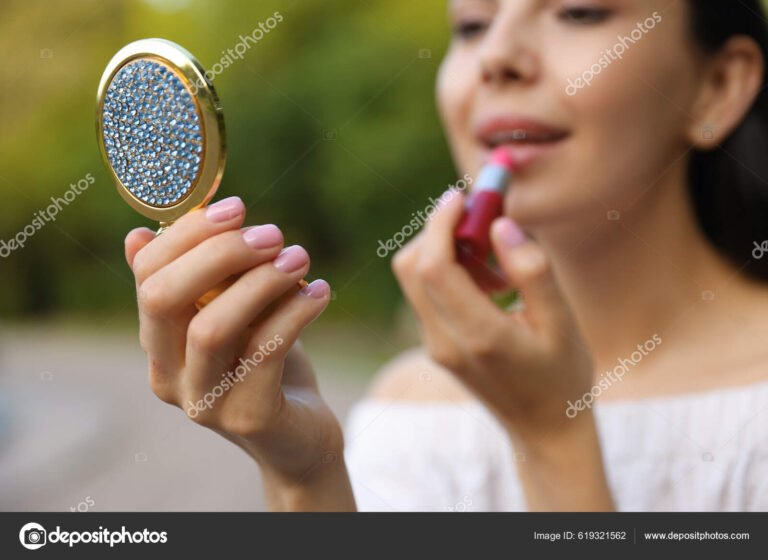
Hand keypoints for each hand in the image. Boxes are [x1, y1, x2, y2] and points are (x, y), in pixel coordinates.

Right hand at [124, 197, 352, 508]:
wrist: (299, 436)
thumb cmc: (265, 363)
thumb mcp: (233, 316)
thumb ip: (199, 280)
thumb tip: (137, 236)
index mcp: (158, 342)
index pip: (148, 276)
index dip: (187, 234)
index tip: (237, 207)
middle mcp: (168, 375)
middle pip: (164, 299)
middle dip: (219, 254)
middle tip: (271, 232)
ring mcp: (204, 401)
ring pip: (213, 328)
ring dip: (261, 281)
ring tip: (300, 258)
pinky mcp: (247, 417)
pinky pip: (267, 351)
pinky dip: (296, 311)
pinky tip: (320, 292)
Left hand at [392, 191, 593, 439]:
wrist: (543, 430)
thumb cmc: (562, 376)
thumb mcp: (562, 323)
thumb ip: (532, 271)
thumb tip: (501, 224)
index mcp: (478, 336)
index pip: (433, 266)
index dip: (441, 223)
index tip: (464, 196)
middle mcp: (444, 341)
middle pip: (411, 266)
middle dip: (439, 230)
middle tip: (482, 220)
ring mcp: (434, 345)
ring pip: (414, 278)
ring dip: (446, 252)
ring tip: (498, 267)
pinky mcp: (435, 345)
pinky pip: (427, 294)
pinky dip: (449, 273)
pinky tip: (492, 285)